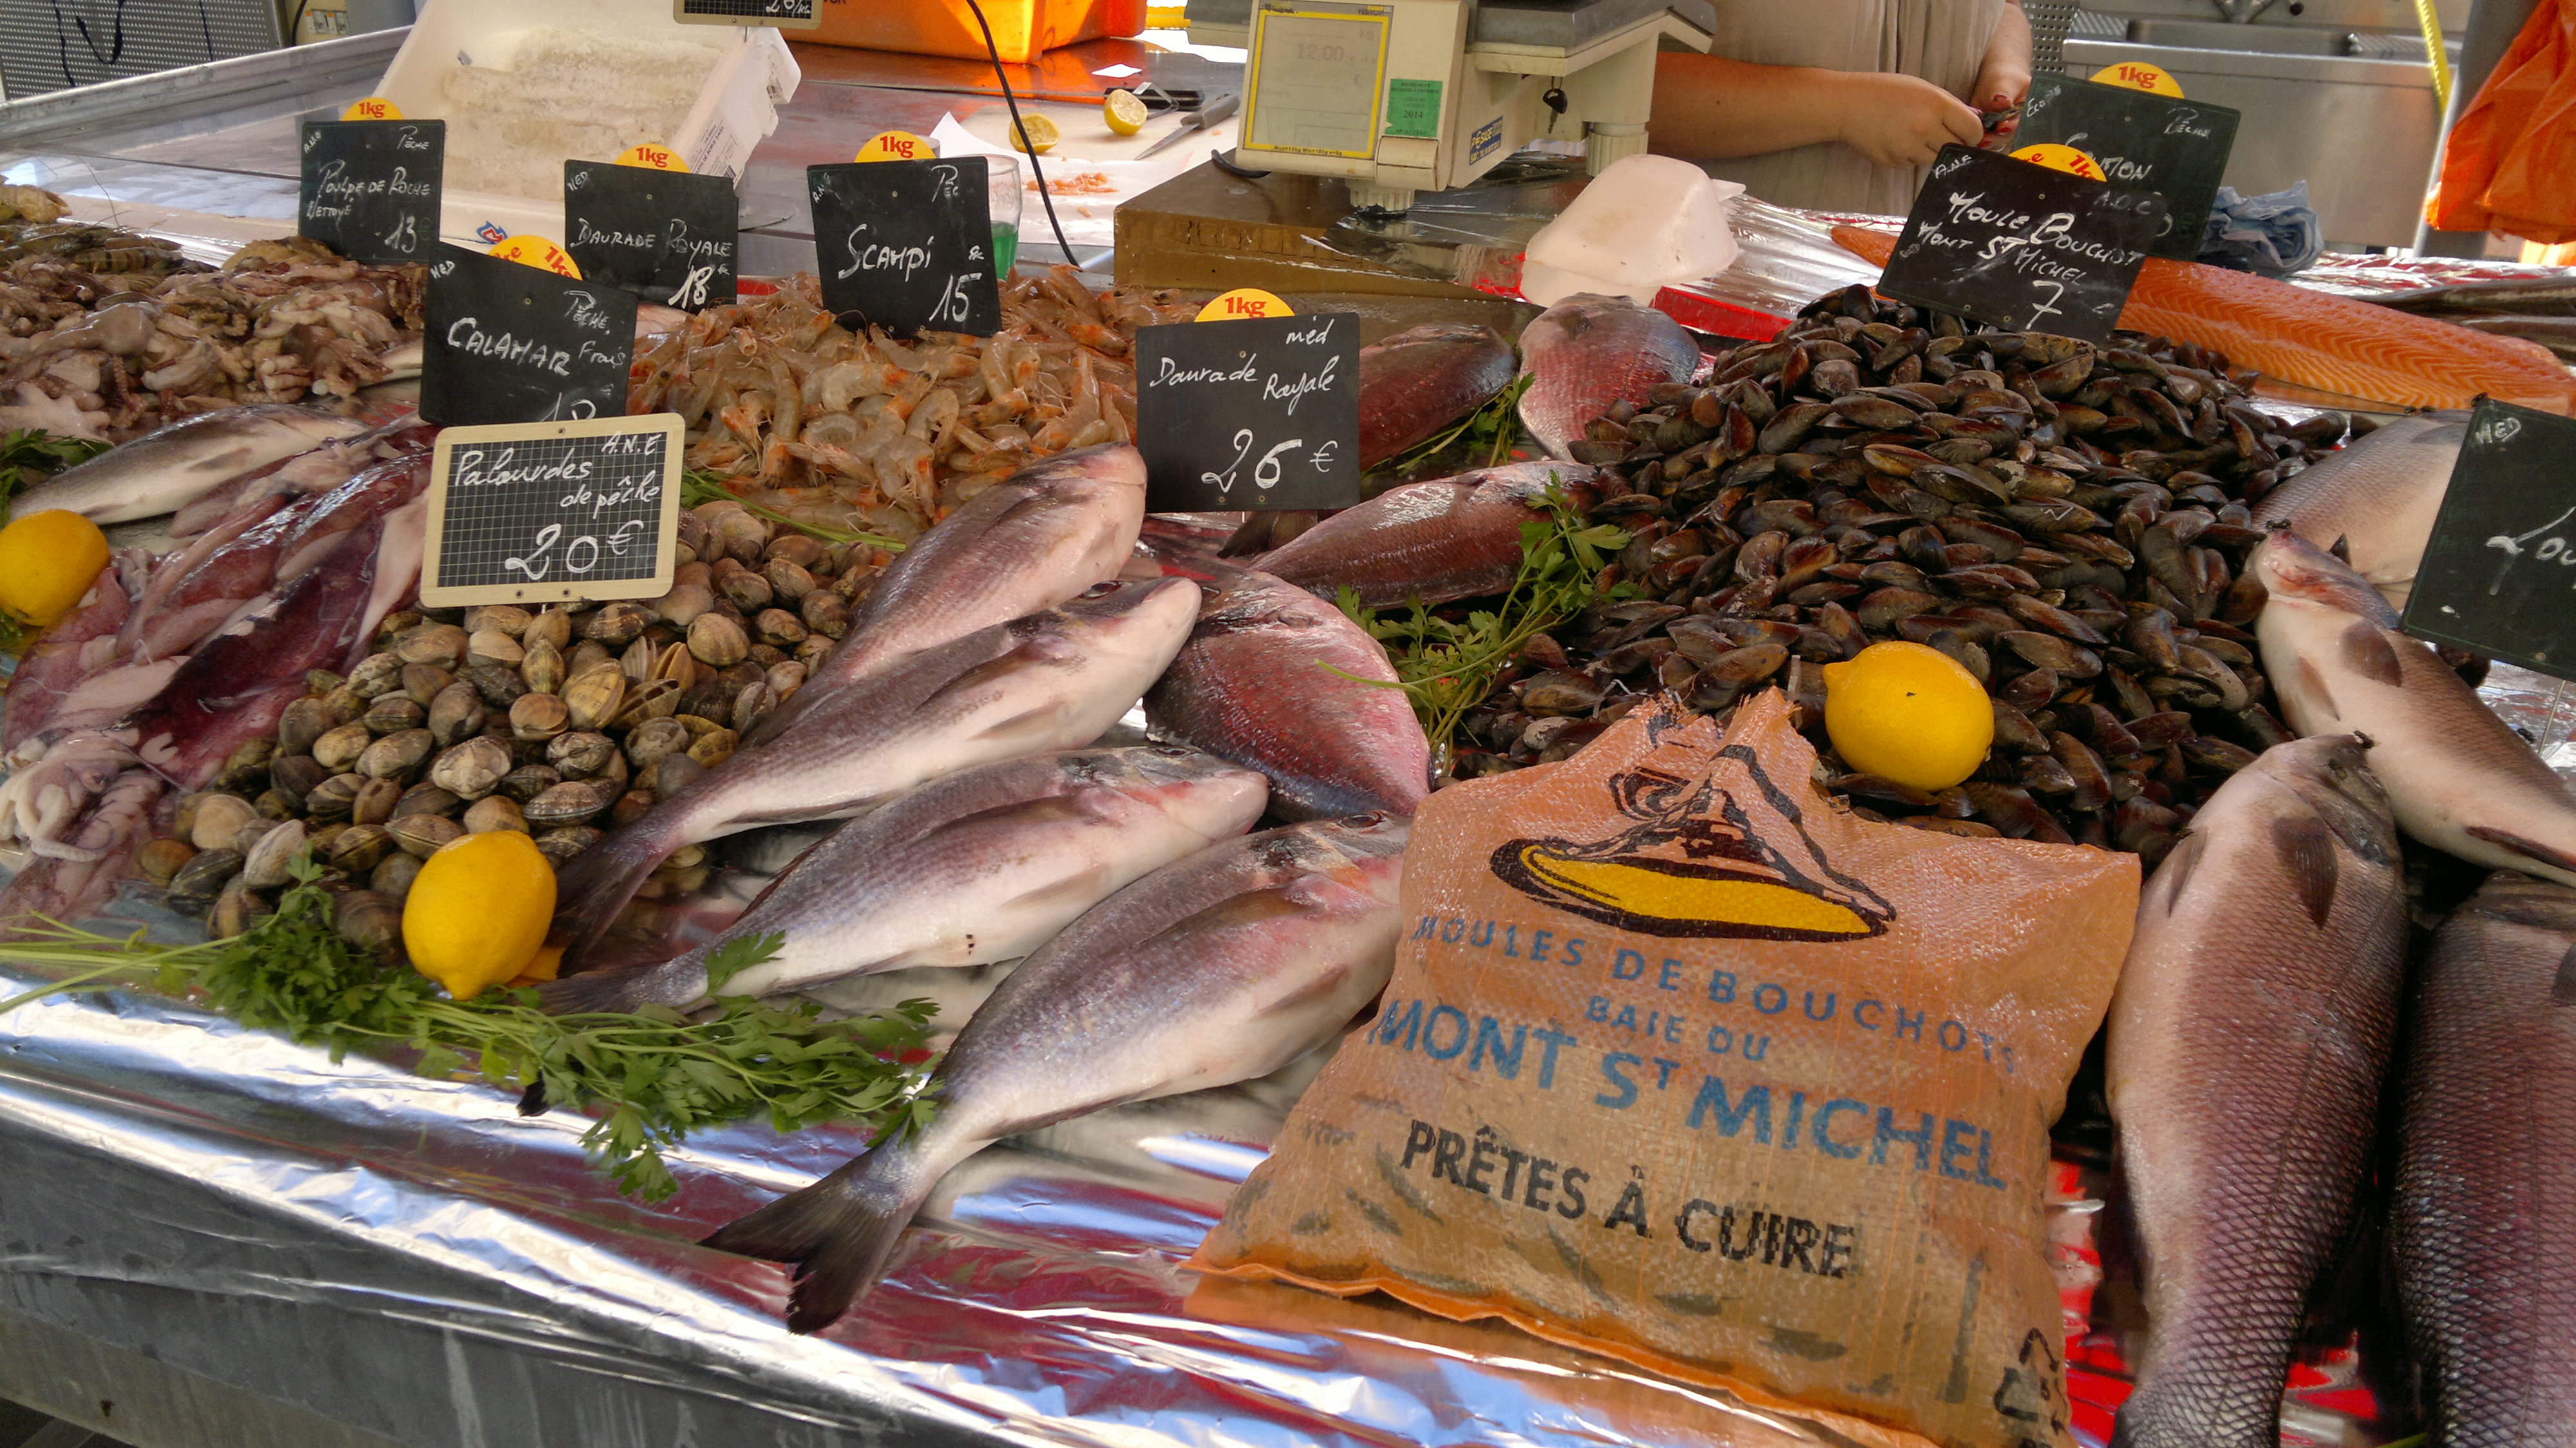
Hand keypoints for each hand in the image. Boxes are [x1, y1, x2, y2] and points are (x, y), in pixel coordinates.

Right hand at [1836, 73, 1986, 167]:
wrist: (1848, 105)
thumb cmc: (1886, 91)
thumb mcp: (1923, 89)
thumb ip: (1949, 106)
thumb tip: (1974, 125)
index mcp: (1936, 105)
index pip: (1972, 130)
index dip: (1973, 134)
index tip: (1968, 135)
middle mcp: (1925, 128)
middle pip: (1956, 148)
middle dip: (1953, 143)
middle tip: (1940, 135)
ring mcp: (1909, 148)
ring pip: (1935, 159)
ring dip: (1930, 151)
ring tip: (1913, 135)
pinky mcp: (1894, 162)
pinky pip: (1913, 164)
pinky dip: (1910, 156)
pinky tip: (1896, 140)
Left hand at [1973, 2, 2033, 142]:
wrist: (1993, 81)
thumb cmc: (2002, 78)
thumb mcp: (2003, 81)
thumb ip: (2003, 93)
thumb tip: (2001, 103)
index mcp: (2029, 109)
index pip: (2024, 121)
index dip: (2013, 126)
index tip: (2002, 127)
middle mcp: (2020, 123)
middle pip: (2012, 135)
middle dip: (1998, 138)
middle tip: (1985, 139)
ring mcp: (2006, 131)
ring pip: (1999, 142)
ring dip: (1988, 143)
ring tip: (1977, 141)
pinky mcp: (1993, 135)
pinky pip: (1987, 142)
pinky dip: (1979, 142)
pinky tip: (1972, 141)